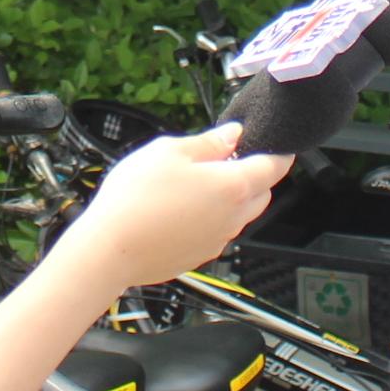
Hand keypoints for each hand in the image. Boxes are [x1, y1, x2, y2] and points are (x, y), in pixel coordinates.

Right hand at [66, 124, 288, 284]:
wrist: (110, 249)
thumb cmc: (136, 199)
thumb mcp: (169, 151)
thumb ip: (208, 142)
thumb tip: (232, 135)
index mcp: (233, 186)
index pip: (275, 167)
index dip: (279, 153)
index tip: (275, 145)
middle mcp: (233, 217)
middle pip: (261, 193)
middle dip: (254, 175)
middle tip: (226, 160)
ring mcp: (218, 240)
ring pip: (240, 214)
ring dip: (231, 198)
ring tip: (196, 184)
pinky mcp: (200, 255)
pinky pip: (218, 232)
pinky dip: (211, 218)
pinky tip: (181, 209)